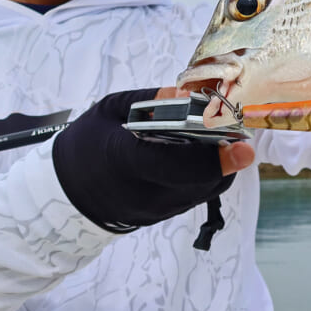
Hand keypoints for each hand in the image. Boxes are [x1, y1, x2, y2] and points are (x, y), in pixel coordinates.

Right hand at [52, 88, 254, 232]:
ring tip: (222, 137)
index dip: (211, 157)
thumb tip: (188, 94)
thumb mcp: (110, 110)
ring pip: (206, 190)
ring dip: (220, 164)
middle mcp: (144, 192)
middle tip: (237, 131)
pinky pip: (197, 194)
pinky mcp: (163, 216)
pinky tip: (204, 153)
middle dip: (225, 156)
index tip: (243, 147)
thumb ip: (151, 101)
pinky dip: (207, 173)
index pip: (174, 164)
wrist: (67, 192)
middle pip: (202, 180)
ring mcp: (155, 209)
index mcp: (124, 159)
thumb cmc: (88, 144)